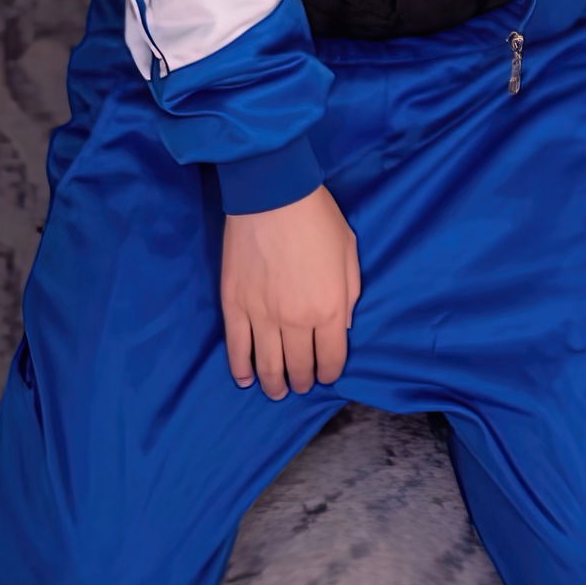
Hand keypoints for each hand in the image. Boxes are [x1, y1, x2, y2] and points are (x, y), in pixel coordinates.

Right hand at [221, 185, 362, 396]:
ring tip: (276, 390)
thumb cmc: (317, 218)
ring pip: (267, 365)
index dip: (329, 372)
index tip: (325, 374)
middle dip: (302, 381)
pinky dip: (240, 368)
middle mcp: (297, 320)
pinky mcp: (234, 305)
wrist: (272, 194)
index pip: (331, 358)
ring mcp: (262, 315)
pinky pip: (236, 347)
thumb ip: (350, 294)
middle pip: (299, 367)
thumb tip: (343, 325)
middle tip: (299, 384)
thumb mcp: (349, 253)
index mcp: (330, 308)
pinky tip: (244, 379)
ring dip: (273, 384)